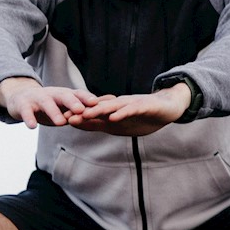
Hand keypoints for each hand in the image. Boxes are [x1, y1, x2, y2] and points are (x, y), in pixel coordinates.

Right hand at [0, 77, 99, 128]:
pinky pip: (26, 111)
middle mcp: (53, 94)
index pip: (78, 95)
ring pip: (46, 103)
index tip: (98, 104)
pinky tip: (32, 127)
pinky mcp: (23, 105)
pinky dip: (29, 118)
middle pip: (64, 96)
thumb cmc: (49, 105)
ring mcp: (37, 98)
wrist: (20, 98)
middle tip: (81, 110)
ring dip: (53, 112)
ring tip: (61, 123)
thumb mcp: (65, 107)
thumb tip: (107, 108)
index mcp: (65, 95)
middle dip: (73, 102)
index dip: (88, 99)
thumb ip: (82, 110)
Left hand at [63, 85, 189, 136]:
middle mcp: (119, 104)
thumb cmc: (144, 116)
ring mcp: (131, 104)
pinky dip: (122, 112)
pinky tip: (114, 117)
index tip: (60, 121)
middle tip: (66, 118)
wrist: (169, 107)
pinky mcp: (144, 105)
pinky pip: (131, 109)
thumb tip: (82, 125)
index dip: (77, 117)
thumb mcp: (121, 124)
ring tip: (85, 114)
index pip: (93, 112)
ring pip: (112, 106)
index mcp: (113, 109)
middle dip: (82, 112)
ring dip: (98, 110)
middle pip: (98, 107)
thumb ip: (103, 124)